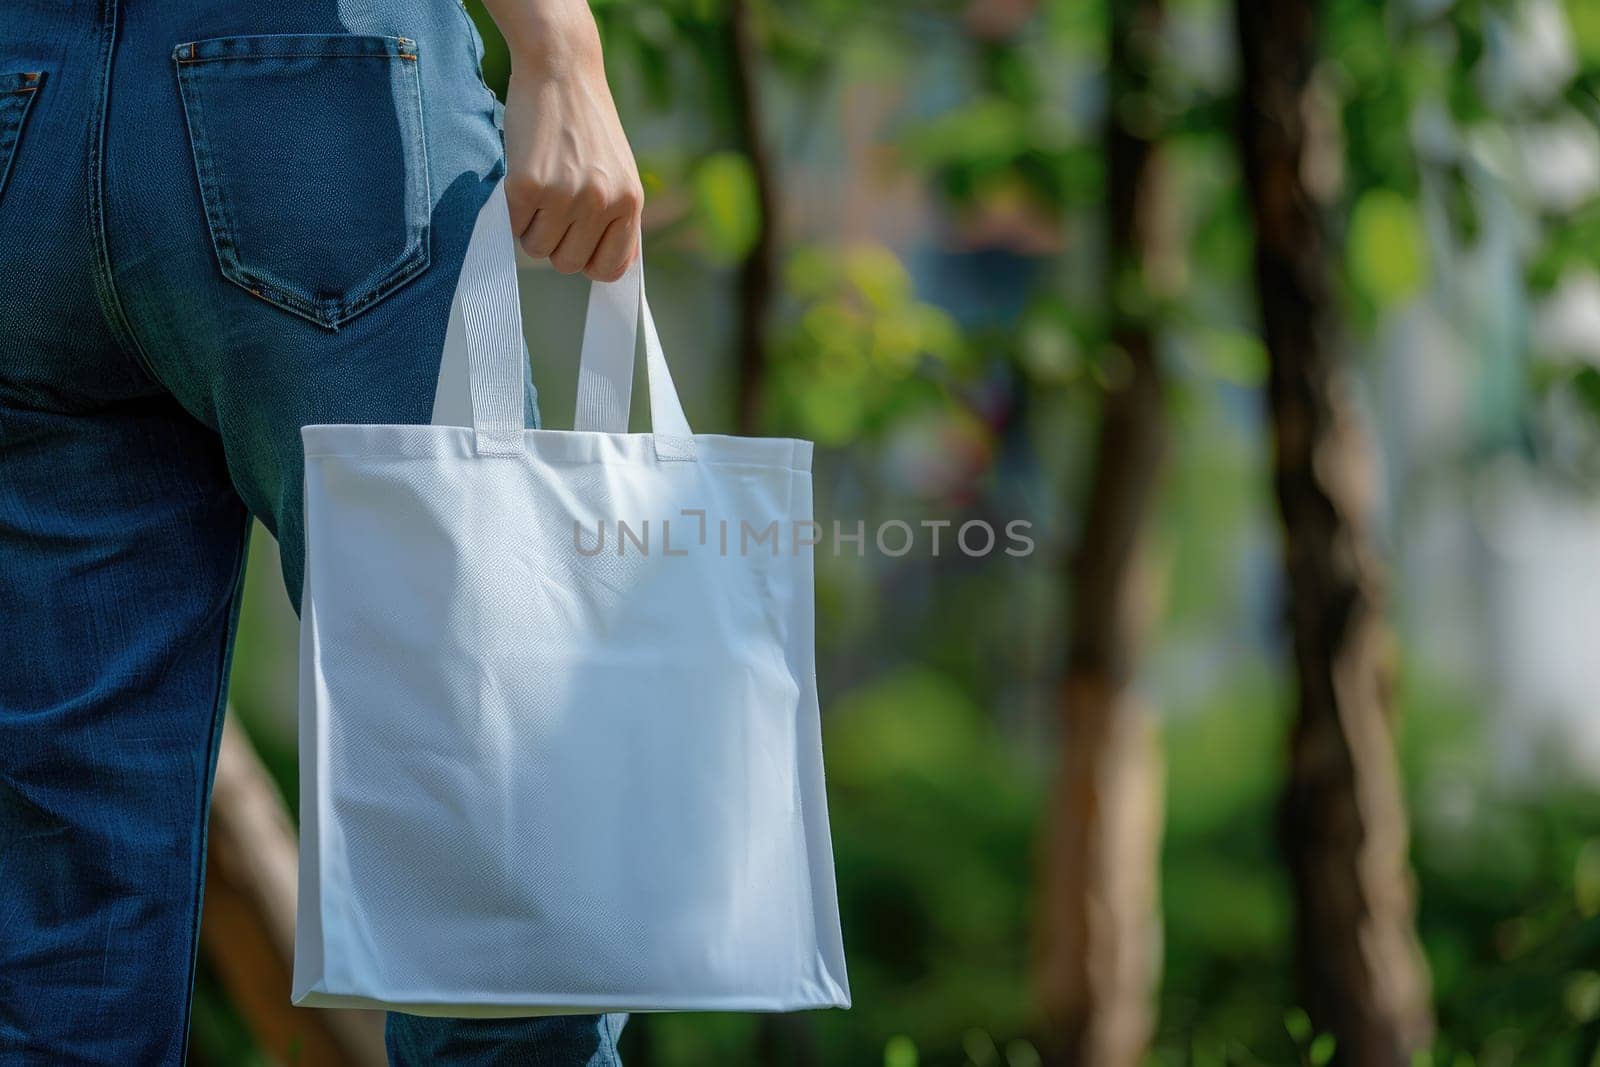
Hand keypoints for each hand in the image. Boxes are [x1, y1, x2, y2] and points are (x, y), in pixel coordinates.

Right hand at [494, 11, 642, 282]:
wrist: (561, 69)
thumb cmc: (587, 124)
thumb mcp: (619, 171)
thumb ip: (617, 217)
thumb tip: (612, 269)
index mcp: (629, 201)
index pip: (611, 269)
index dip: (589, 262)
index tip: (577, 245)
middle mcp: (601, 201)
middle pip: (569, 264)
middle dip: (556, 243)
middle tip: (553, 209)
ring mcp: (565, 194)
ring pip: (537, 249)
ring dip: (531, 227)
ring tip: (540, 191)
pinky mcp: (528, 185)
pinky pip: (514, 226)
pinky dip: (513, 211)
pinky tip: (523, 178)